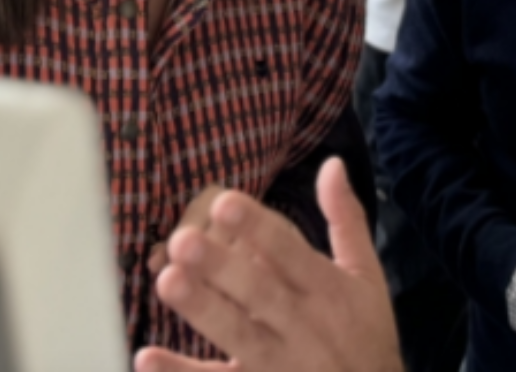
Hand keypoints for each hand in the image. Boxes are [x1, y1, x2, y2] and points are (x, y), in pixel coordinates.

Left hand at [133, 158, 402, 371]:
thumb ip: (346, 219)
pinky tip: (147, 356)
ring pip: (236, 336)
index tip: (223, 202)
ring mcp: (278, 365)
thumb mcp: (367, 276)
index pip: (289, 252)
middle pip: (257, 293)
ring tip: (167, 280)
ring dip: (201, 309)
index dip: (256, 228)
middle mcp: (302, 325)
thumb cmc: (368, 337)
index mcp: (327, 289)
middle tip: (183, 239)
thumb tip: (331, 164)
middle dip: (221, 267)